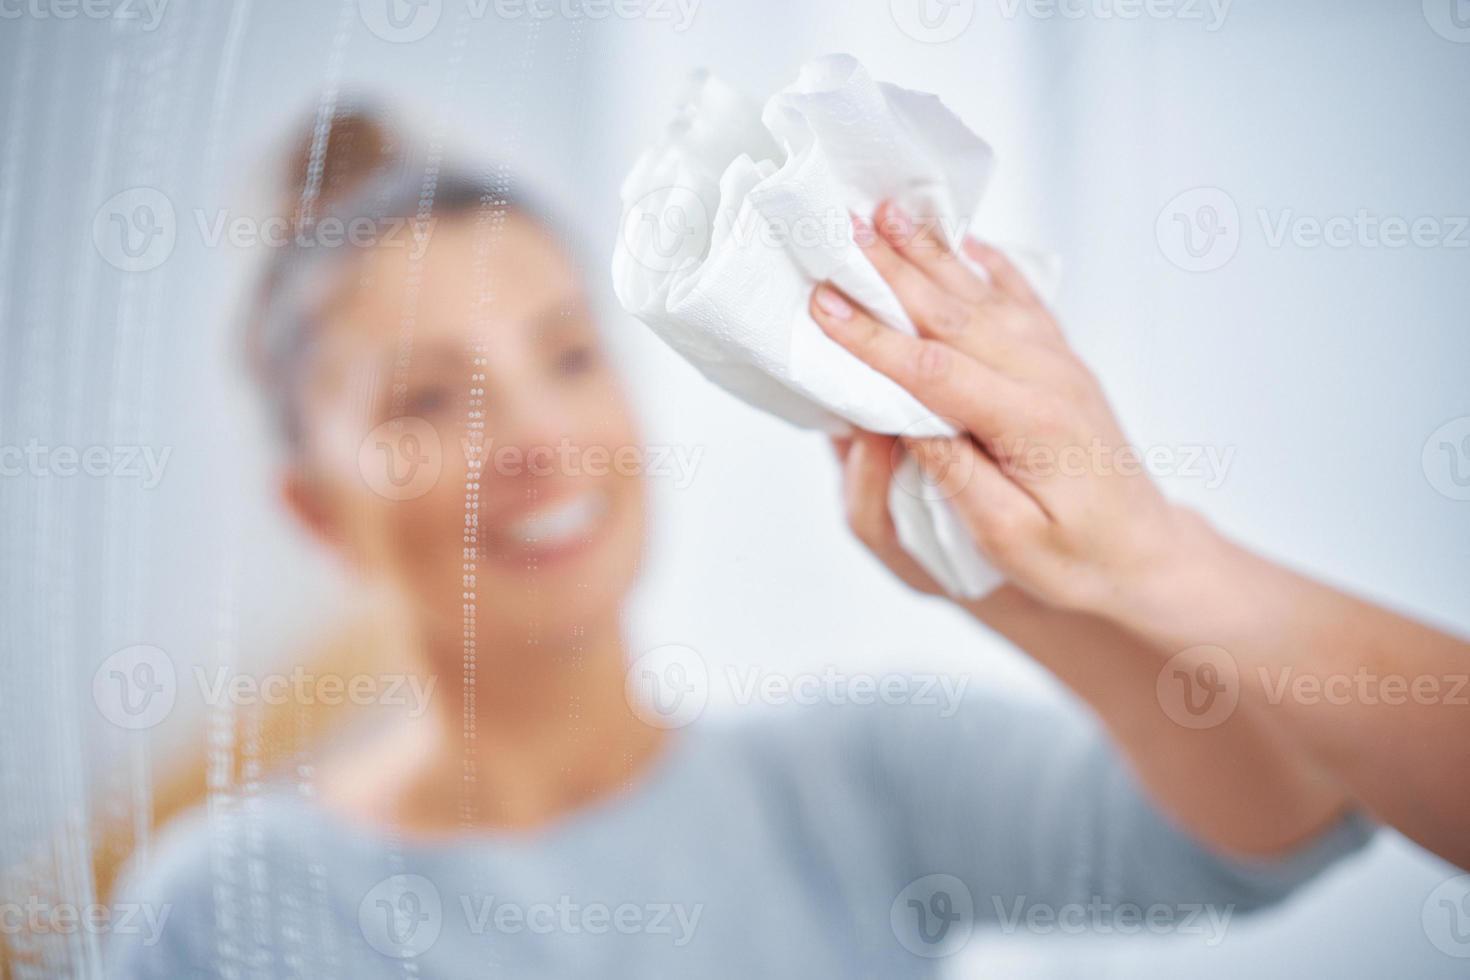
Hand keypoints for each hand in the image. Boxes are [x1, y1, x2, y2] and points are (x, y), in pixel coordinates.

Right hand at [813, 202, 1190, 616]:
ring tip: (888, 211)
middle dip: (892, 272)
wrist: (1146, 556)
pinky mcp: (1062, 362)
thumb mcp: (1010, 539)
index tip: (824, 305)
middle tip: (840, 231)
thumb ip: (957, 476)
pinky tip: (963, 239)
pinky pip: (1020, 298)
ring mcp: (1059, 364)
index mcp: (1033, 425)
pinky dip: (987, 264)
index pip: (935, 373)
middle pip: (955, 315)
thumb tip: (901, 422)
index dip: (874, 339)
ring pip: (982, 296)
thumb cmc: (1077, 561)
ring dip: (930, 253)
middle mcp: (1049, 379)